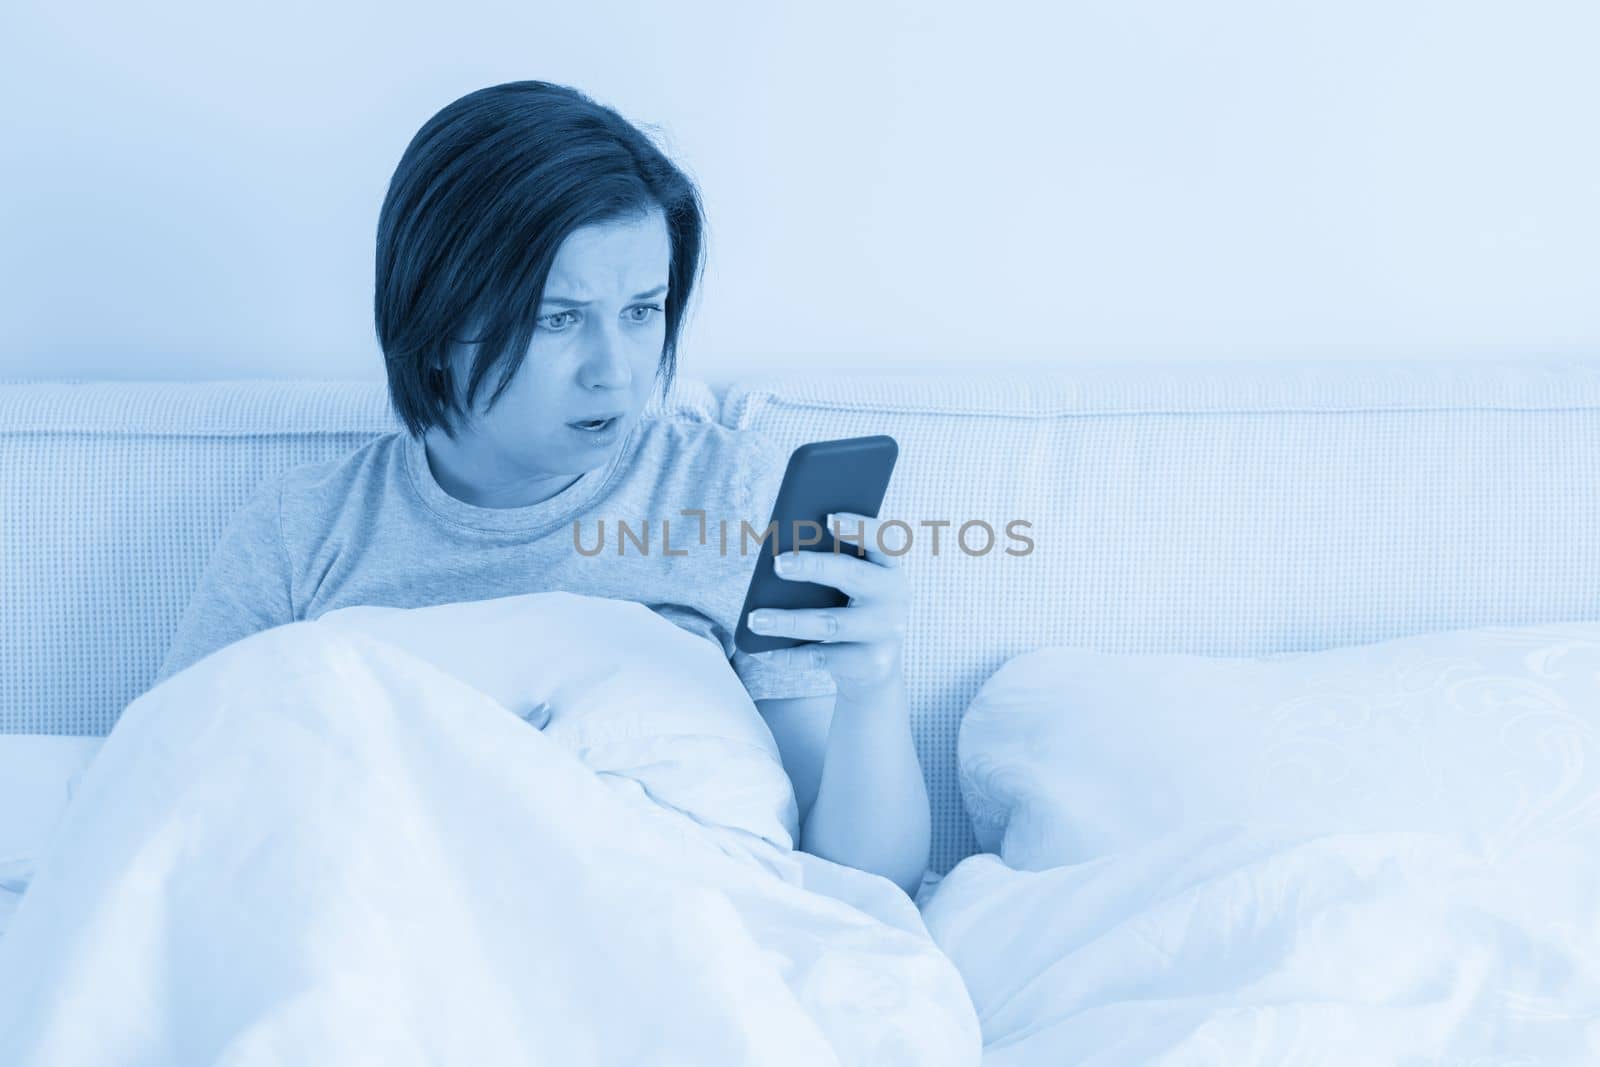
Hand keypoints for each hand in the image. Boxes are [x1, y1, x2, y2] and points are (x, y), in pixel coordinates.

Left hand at [745, 512, 908, 697]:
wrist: (875, 666)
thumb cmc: (851, 609)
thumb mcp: (850, 584)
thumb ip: (830, 562)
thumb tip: (781, 554)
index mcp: (889, 566)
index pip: (885, 539)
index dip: (859, 527)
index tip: (828, 518)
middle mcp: (895, 596)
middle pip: (853, 575)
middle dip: (813, 567)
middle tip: (777, 564)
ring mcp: (886, 632)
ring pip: (830, 622)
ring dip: (788, 621)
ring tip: (754, 619)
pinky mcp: (870, 663)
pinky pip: (821, 657)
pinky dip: (787, 655)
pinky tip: (760, 650)